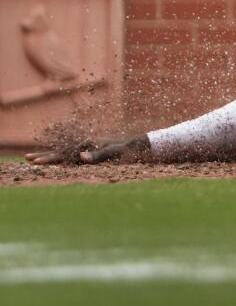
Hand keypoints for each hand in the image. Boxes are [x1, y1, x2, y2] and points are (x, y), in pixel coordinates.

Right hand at [24, 135, 150, 164]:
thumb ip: (98, 156)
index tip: (35, 161)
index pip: (64, 153)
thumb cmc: (127, 149)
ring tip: (36, 158)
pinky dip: (63, 158)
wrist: (139, 145)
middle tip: (27, 158)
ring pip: (66, 152)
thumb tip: (81, 157)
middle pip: (61, 151)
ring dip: (52, 156)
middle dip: (45, 155)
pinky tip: (57, 160)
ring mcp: (89, 148)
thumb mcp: (114, 153)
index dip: (50, 158)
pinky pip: (74, 156)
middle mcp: (86, 144)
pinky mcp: (93, 153)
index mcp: (88, 144)